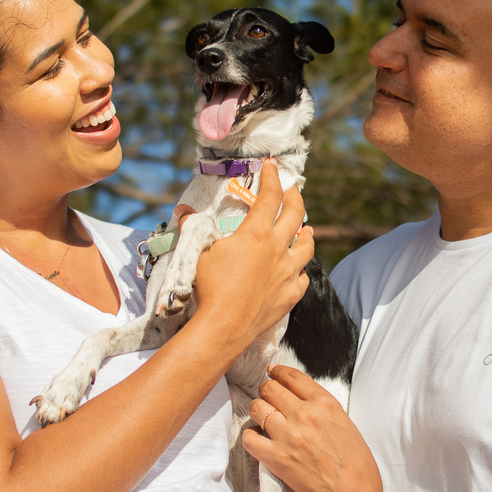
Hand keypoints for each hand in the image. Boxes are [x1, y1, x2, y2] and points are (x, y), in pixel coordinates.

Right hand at [193, 160, 313, 350]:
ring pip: (307, 246)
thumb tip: (183, 211)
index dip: (272, 177)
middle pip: (295, 214)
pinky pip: (303, 277)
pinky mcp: (291, 295)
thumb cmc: (210, 287)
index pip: (269, 196)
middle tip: (292, 190)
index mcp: (256, 233)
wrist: (224, 326)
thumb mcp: (199, 253)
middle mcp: (278, 249)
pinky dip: (300, 269)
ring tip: (307, 228)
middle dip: (295, 197)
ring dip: (307, 233)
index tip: (272, 165)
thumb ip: (194, 229)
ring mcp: (288, 272)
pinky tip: (297, 269)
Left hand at [242, 364, 380, 491]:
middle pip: (269, 388)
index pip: (291, 376)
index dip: (277, 373)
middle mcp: (305, 414)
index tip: (272, 374)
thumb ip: (322, 408)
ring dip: (257, 413)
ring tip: (262, 422)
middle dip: (266, 393)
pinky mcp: (278, 457)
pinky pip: (249, 437)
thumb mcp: (345, 423)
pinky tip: (259, 442)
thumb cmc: (355, 463)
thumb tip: (300, 399)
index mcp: (325, 403)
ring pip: (257, 407)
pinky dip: (251, 438)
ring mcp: (289, 434)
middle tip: (268, 402)